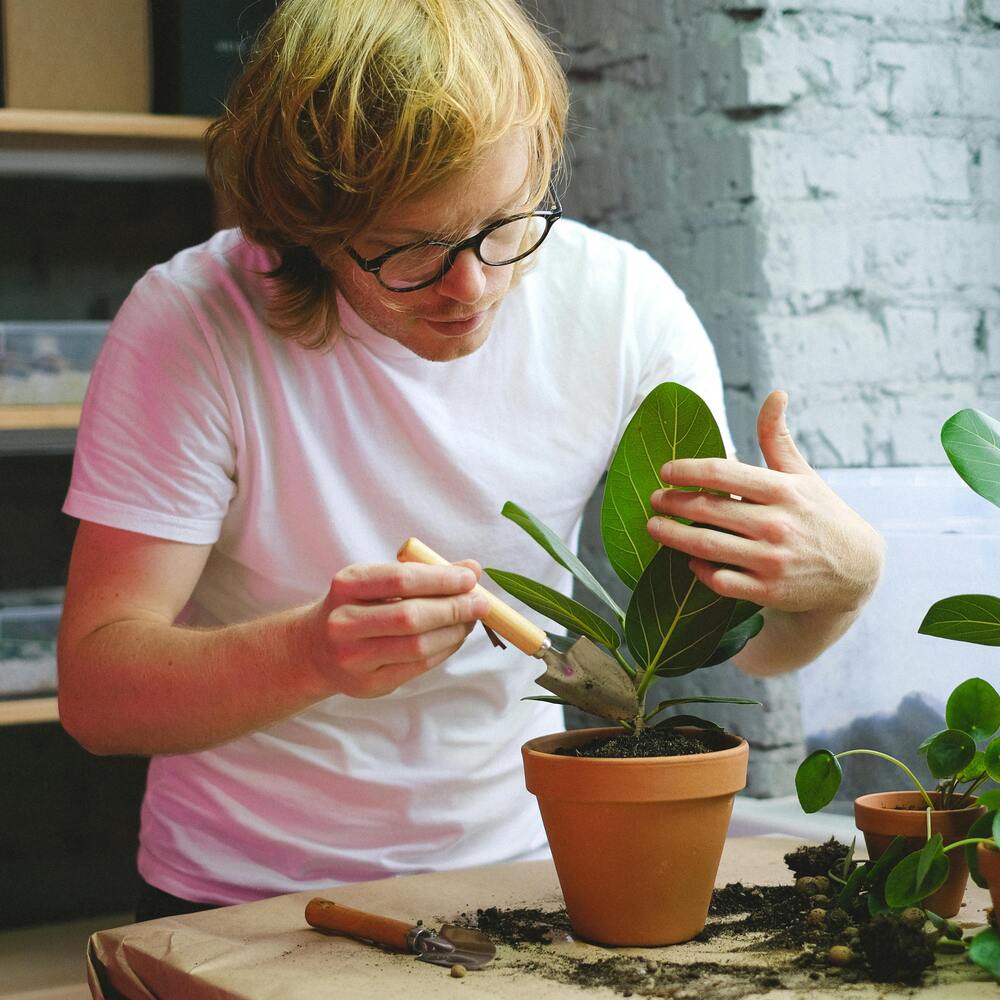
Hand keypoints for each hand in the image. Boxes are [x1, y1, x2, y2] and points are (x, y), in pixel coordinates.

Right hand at [303, 560, 490, 697]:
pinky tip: (454, 638)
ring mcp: (353, 658)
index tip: (470, 578)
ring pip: (417, 646)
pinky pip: (417, 667)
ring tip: (470, 620)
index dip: (441, 579)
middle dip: (453, 609)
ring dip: (453, 632)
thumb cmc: (358, 606)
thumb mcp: (379, 581)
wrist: (316, 648)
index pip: (401, 580)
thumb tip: (473, 569)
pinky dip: (444, 650)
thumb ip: (425, 572)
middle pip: (410, 617)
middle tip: (481, 603)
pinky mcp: (368, 684)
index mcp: (347, 585)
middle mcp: (344, 622)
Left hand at [647, 391, 883, 613]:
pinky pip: (720, 580)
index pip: (722, 473)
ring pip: (707, 546)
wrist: (857, 570)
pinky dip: (699, 570)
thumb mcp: (803, 475)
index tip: (665, 471)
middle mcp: (776, 524)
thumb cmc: (820, 514)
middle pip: (707, 509)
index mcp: (782, 490)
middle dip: (672, 503)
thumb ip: (778, 438)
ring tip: (654, 527)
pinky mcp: (769, 590)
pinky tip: (688, 560)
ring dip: (673, 536)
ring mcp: (771, 559)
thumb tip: (775, 394)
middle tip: (652, 499)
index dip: (687, 470)